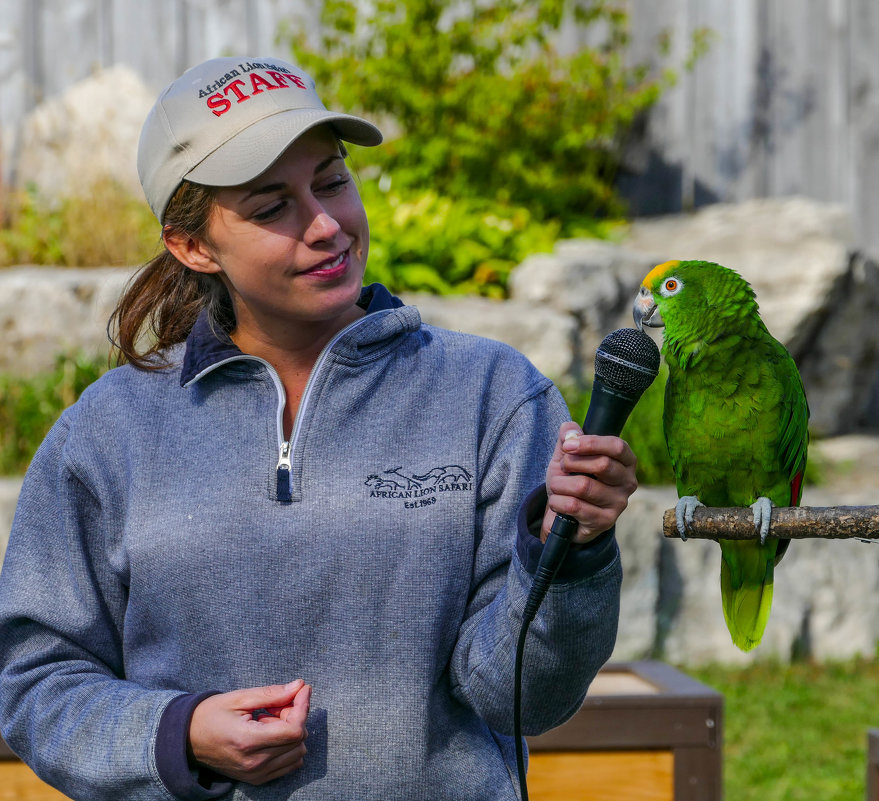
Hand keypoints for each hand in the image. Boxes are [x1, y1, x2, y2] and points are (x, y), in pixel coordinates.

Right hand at [189, 679, 311, 784]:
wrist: (187, 740)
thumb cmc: (211, 714)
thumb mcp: (239, 698)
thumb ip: (272, 694)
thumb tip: (300, 686)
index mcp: (248, 741)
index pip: (294, 730)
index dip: (303, 707)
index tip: (302, 689)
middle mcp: (254, 762)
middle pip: (298, 740)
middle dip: (296, 716)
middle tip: (278, 704)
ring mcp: (256, 774)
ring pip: (297, 753)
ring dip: (292, 732)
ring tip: (271, 719)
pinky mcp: (256, 779)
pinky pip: (289, 765)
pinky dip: (288, 747)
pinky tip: (272, 734)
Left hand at [541, 422, 637, 544]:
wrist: (565, 515)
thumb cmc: (571, 480)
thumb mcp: (567, 456)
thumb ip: (568, 438)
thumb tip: (570, 430)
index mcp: (626, 461)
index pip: (616, 446)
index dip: (589, 443)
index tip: (567, 446)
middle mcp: (628, 482)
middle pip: (602, 465)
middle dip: (572, 463)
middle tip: (562, 468)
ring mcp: (619, 503)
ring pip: (584, 486)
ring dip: (560, 484)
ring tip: (557, 486)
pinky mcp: (605, 521)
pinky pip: (574, 506)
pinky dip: (557, 501)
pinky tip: (558, 503)